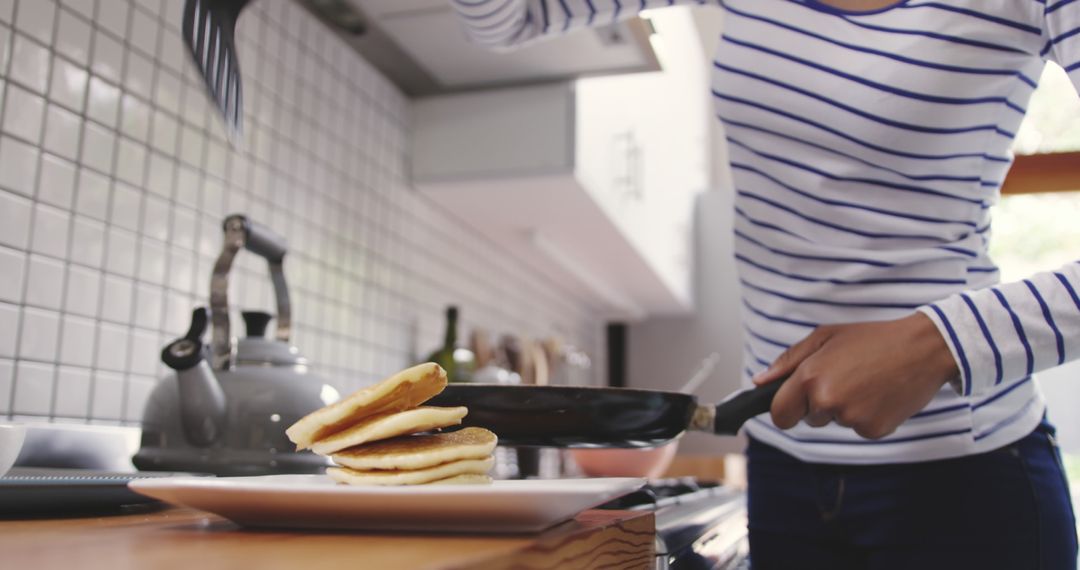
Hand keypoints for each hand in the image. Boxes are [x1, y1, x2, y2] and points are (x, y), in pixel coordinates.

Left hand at [752, 312, 959, 438]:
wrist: (924, 348)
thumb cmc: (872, 338)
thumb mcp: (825, 337)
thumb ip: (788, 361)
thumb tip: (760, 382)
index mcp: (810, 378)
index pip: (780, 415)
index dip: (784, 410)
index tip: (793, 404)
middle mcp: (828, 401)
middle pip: (808, 419)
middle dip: (817, 404)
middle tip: (844, 377)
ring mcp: (852, 419)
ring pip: (835, 422)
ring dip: (843, 408)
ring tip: (865, 381)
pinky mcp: (874, 430)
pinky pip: (859, 428)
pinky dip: (866, 416)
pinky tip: (880, 394)